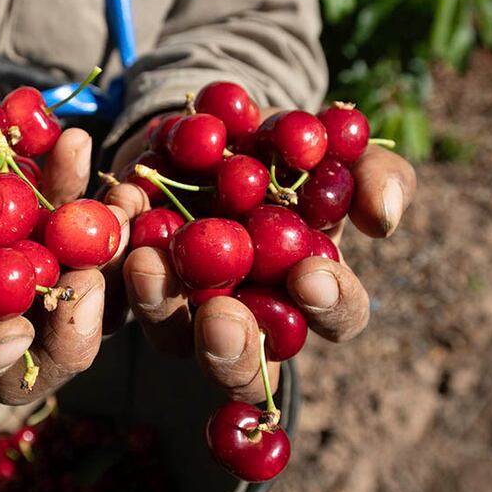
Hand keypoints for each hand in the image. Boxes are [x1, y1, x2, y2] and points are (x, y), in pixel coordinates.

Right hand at [0, 119, 120, 404]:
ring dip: (104, 260)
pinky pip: (81, 237)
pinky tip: (98, 165)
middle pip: (36, 358)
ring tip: (119, 208)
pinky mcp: (46, 241)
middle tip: (91, 281)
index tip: (15, 333)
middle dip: (71, 328)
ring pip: (74, 297)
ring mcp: (19, 285)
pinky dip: (94, 205)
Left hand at [104, 117, 416, 401]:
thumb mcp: (336, 151)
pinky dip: (111, 257)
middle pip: (241, 366)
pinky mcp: (133, 281)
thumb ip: (372, 177)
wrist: (211, 126)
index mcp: (308, 293)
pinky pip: (116, 286)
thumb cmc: (288, 150)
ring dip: (158, 305)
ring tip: (146, 261)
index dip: (329, 305)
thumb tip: (380, 219)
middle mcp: (247, 316)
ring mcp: (185, 307)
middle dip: (231, 349)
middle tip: (221, 316)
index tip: (312, 275)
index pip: (334, 318)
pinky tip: (119, 210)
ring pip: (171, 335)